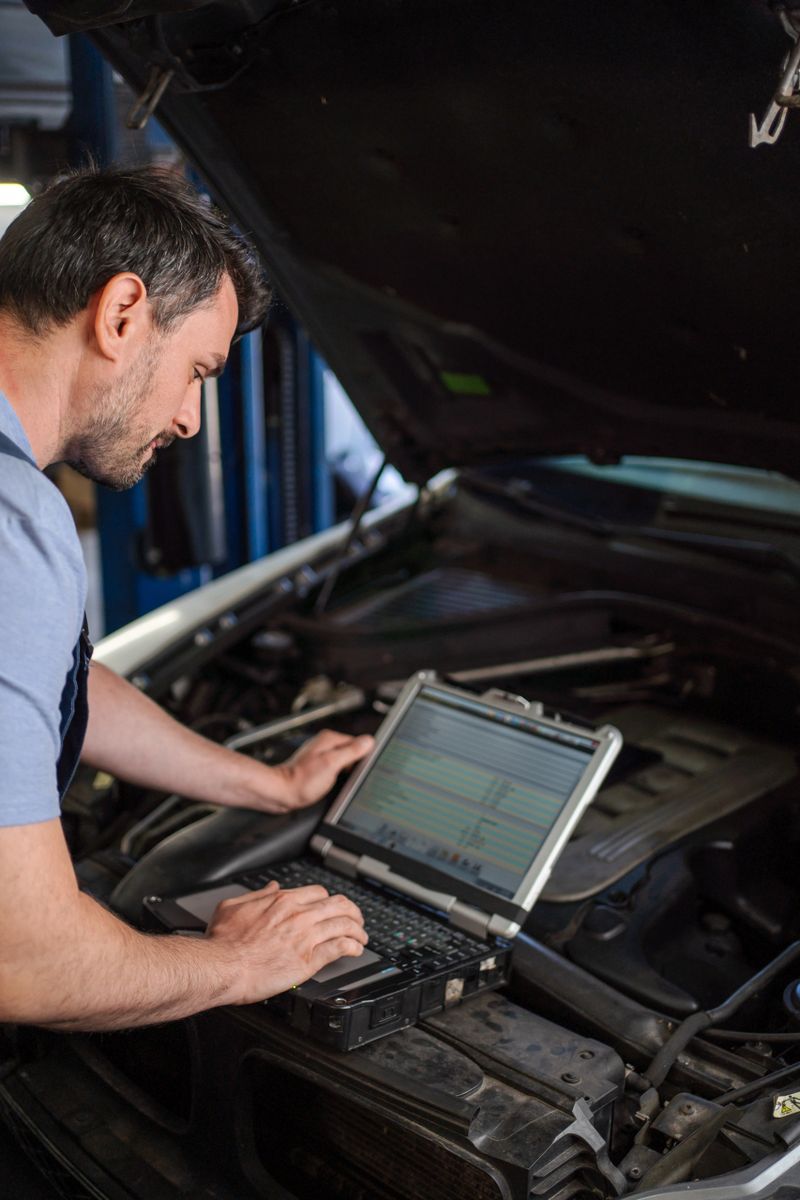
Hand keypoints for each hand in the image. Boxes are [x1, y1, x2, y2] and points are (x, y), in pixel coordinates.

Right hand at [206, 881, 367, 1003]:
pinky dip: (352, 947)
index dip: (329, 900)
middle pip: (338, 905)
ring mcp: (306, 937)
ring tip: (362, 937)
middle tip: (357, 919)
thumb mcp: (233, 906)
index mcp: (283, 901)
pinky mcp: (309, 961)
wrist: (223, 967)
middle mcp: (298, 915)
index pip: (319, 893)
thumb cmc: (223, 942)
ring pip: (344, 925)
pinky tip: (355, 950)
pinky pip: (340, 948)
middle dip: (353, 911)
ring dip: (358, 930)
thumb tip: (272, 887)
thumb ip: (257, 894)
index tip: (332, 907)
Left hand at [272, 728, 373, 810]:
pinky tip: (334, 784)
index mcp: (330, 739)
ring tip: (339, 781)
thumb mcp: (332, 764)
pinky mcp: (317, 767)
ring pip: (344, 761)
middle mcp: (325, 744)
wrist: (281, 793)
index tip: (364, 767)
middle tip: (350, 777)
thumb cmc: (302, 781)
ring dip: (346, 772)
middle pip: (351, 751)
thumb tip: (368, 741)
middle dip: (355, 764)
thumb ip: (351, 751)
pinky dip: (338, 776)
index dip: (364, 756)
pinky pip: (335, 769)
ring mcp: (320, 756)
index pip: (358, 742)